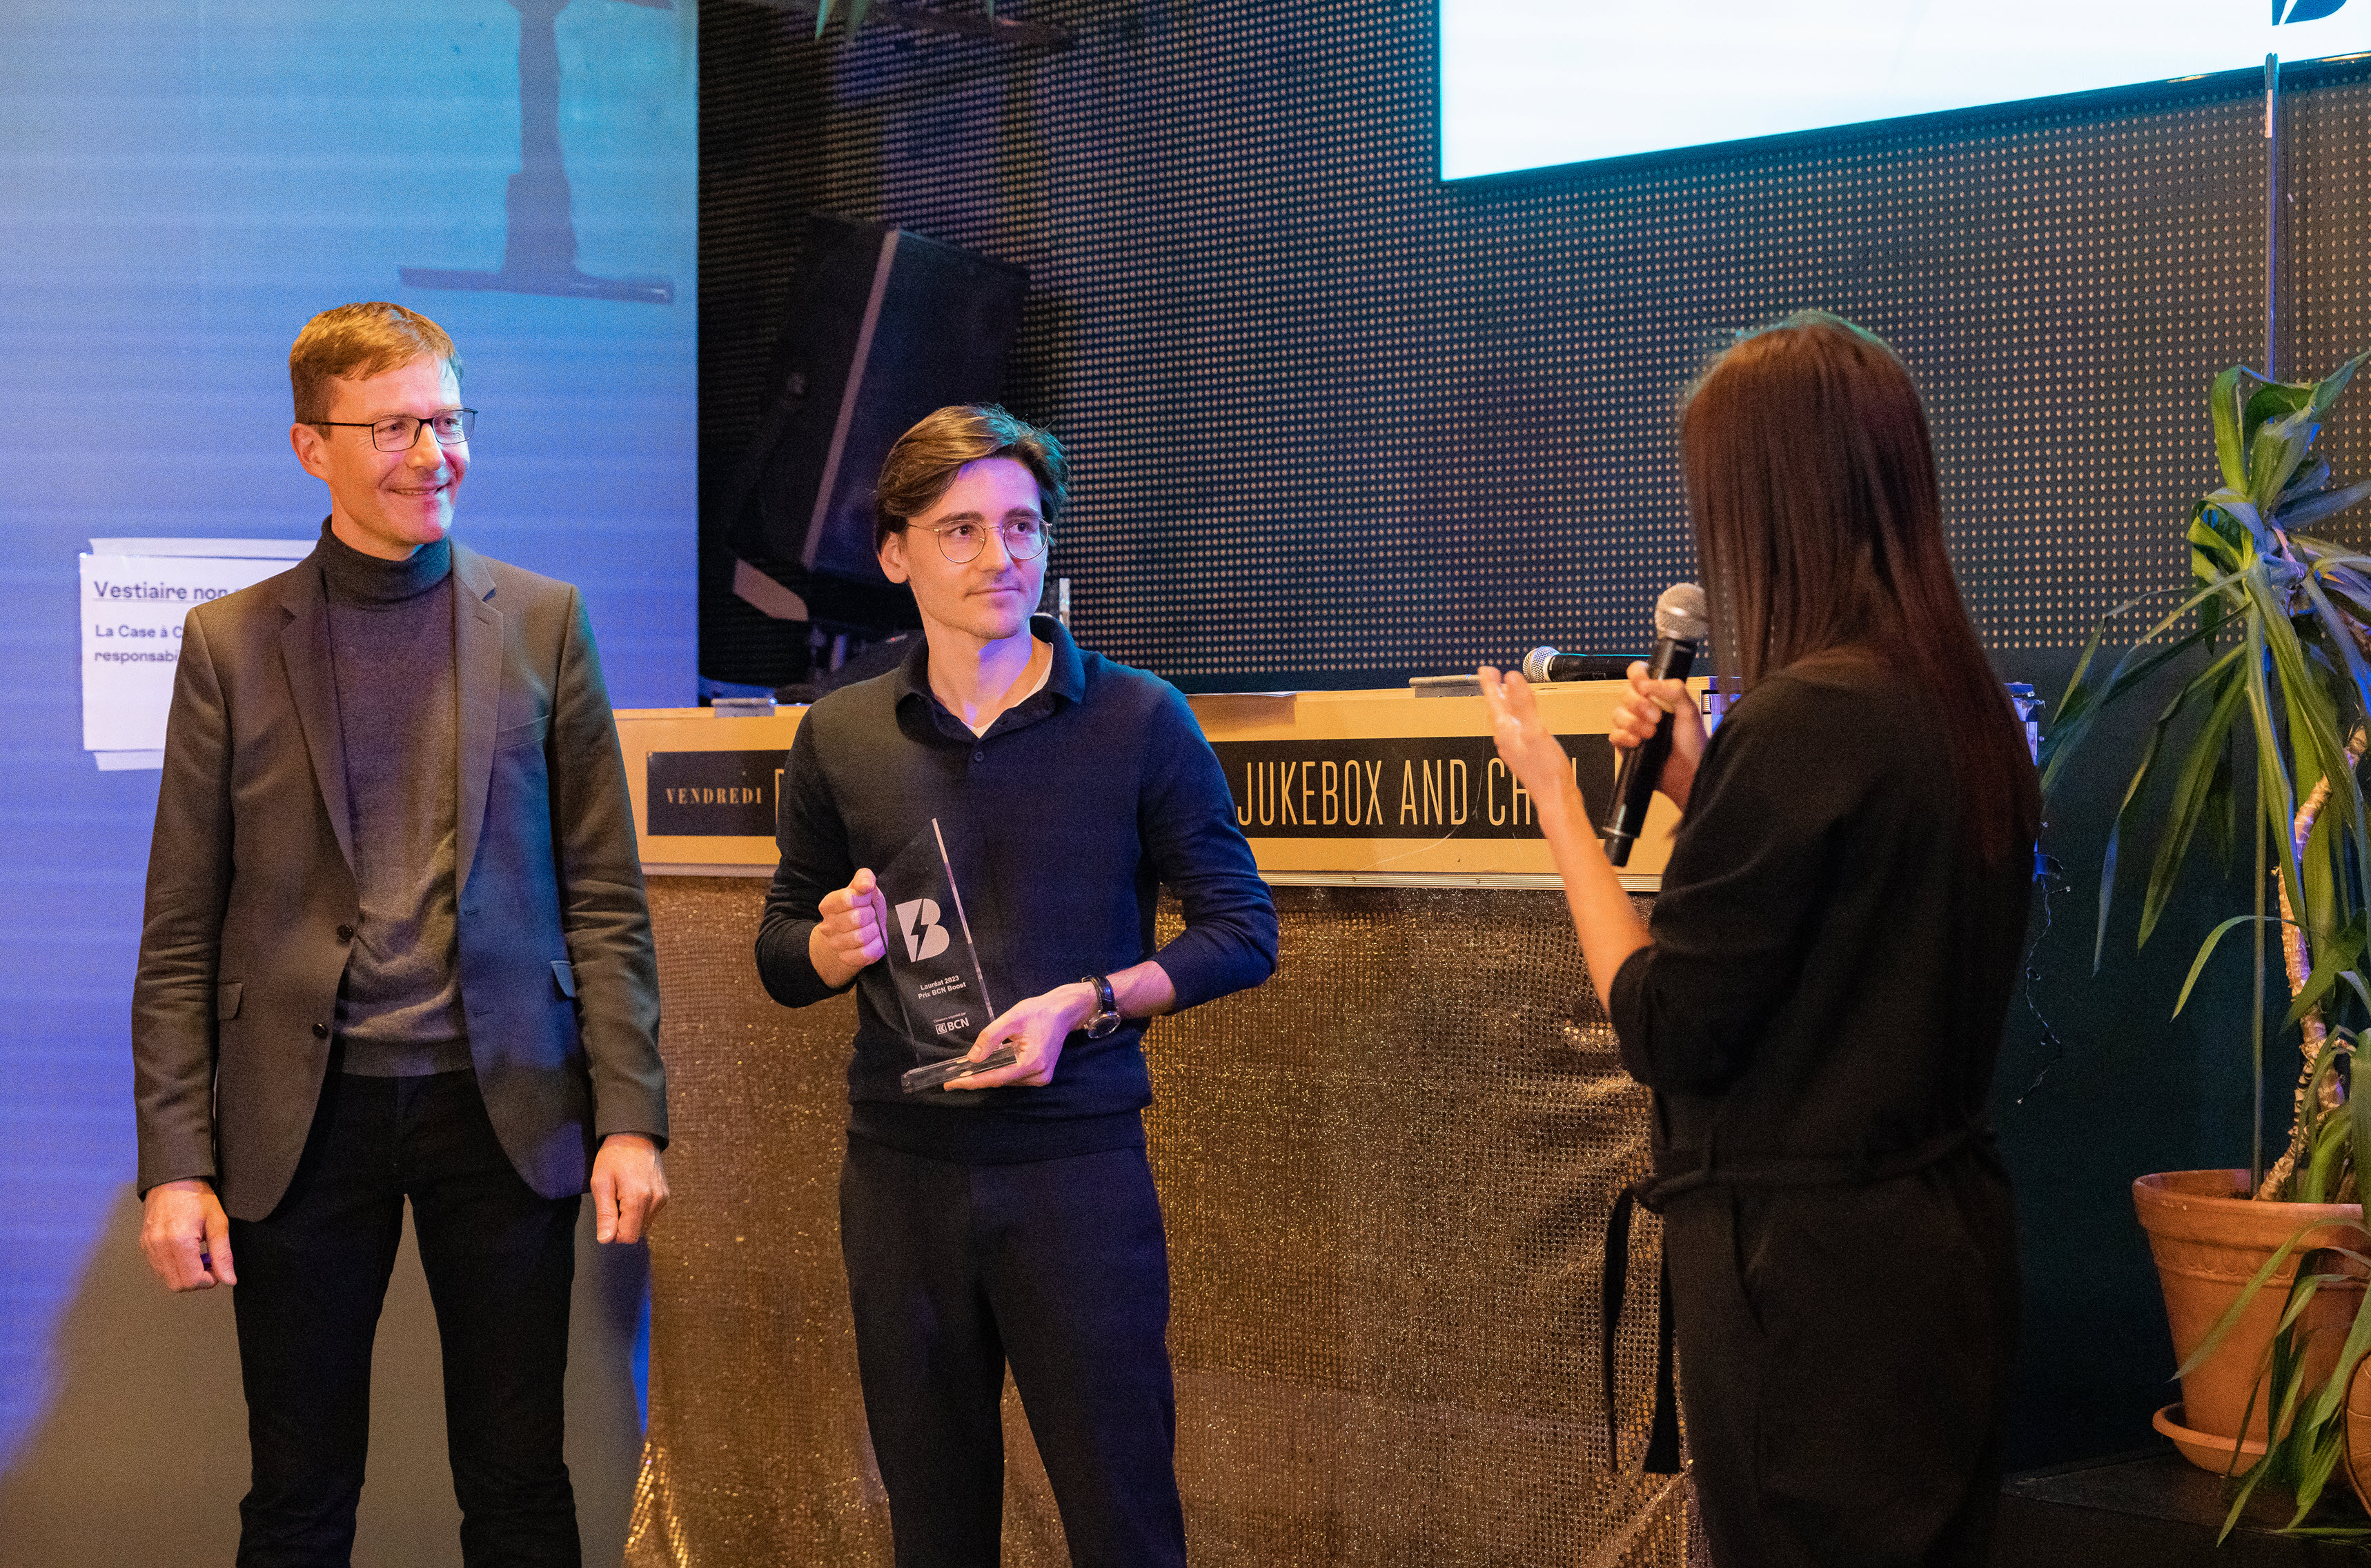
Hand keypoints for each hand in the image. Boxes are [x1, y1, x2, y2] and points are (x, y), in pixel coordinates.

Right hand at [141, 1178, 234, 1290]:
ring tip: (199, 1256)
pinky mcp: (144, 1245)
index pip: (192, 1281)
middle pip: (178, 1285)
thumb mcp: (218, 1223)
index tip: (218, 1270)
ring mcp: (149, 1247)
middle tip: (210, 1264)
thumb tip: (229, 1279)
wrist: (173, 1180)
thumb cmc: (197, 1196)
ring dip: (185, 1275)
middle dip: (197, 1281)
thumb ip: (223, 1254)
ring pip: (167, 1279)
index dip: (209, 1281)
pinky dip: (174, 1268)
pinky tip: (186, 1253)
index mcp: (179, 1241)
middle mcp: (159, 1247)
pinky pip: (159, 1268)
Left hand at [591, 1133, 668, 1243]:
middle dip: (622, 1225)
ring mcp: (662, 1198)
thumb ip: (605, 1214)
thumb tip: (605, 1240)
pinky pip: (650, 1215)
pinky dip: (639, 1211)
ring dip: (631, 1218)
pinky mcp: (665, 1195)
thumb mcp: (601, 1183)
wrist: (636, 1135)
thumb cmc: (614, 1157)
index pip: (628, 1237)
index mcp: (638, 1199)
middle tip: (614, 1201)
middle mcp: (655, 1201)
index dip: (613, 1233)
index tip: (607, 1215)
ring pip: (644, 1225)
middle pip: (637, 1234)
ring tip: (623, 1194)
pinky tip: (632, 1192)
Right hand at [811, 867, 889, 987]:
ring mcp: (835, 944)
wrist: (862, 931)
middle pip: (856, 918)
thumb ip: (864, 878)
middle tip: (870, 915)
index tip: (866, 900)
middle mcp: (827, 925)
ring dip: (873, 930)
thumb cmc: (863, 907)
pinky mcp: (847, 958)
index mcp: (828, 905)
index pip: (847, 898)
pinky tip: (874, 940)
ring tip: (872, 928)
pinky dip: (876, 946)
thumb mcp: (864, 888)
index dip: (863, 898)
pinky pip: (866, 953)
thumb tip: (866, 885)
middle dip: (870, 915)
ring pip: (861, 937)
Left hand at [942, 982, 1100, 1090]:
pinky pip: (1015, 1078)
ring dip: (990, 1075)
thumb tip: (972, 1059)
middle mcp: (1038, 1076)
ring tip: (969, 1070)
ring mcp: (1042, 1078)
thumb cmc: (1039, 1012)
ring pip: (1007, 1081)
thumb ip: (990, 1038)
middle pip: (1000, 1081)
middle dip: (978, 1078)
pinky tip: (991, 1065)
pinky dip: (1002, 1072)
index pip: (995, 1077)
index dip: (971, 1081)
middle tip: (954, 1077)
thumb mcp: (1011, 1019)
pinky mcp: (1042, 1076)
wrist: (1063, 1012)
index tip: (951, 1084)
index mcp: (1031, 1063)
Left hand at [1476, 666, 1582, 828]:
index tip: (1484, 668)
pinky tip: (1521, 718)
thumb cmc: (1546, 769)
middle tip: (1491, 675)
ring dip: (1503, 703)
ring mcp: (1514, 748)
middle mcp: (1506, 740)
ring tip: (1503, 692)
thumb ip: (1523, 704)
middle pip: (1497, 710)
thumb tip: (1510, 678)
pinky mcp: (1525, 755)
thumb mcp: (1536, 730)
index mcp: (1506, 731)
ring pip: (1505, 720)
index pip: (1494, 701)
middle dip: (1494, 691)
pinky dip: (1515, 716)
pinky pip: (1515, 729)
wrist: (1556, 799)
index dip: (1489, 684)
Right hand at [1607, 660, 1706, 812]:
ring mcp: (1633, 726)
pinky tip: (1638, 743)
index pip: (1638, 675)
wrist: (1688, 774)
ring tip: (1650, 734)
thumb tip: (1650, 683)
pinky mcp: (1625, 744)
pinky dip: (1625, 737)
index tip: (1645, 687)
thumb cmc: (1693, 745)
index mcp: (1659, 696)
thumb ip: (1674, 690)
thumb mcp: (1689, 711)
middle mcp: (1644, 708)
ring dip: (1633, 723)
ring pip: (1617, 713)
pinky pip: (1613, 734)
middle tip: (1656, 717)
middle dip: (1638, 704)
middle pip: (1624, 693)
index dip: (1637, 676)